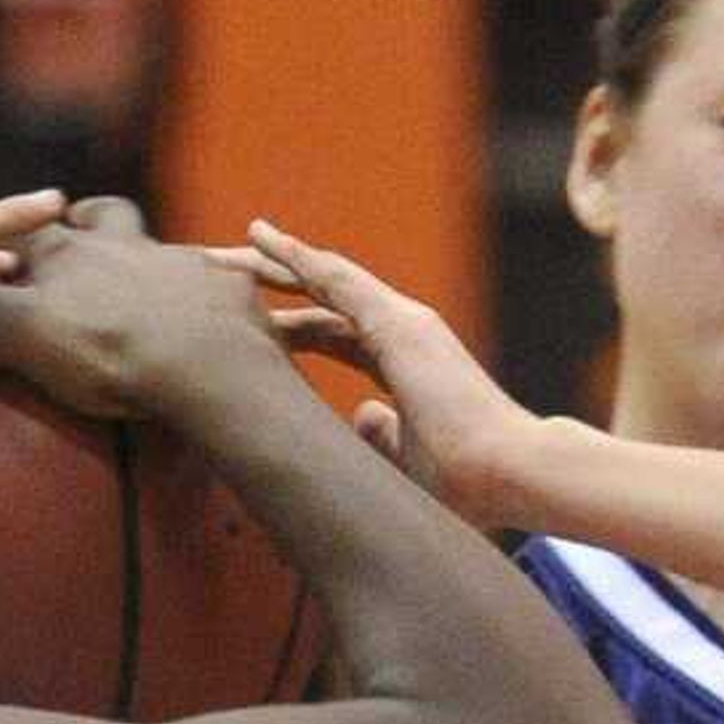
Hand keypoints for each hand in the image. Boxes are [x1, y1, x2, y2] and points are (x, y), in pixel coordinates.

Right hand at [0, 199, 286, 425]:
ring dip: (147, 258)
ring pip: (157, 244)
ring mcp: (177, 259)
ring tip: (146, 287)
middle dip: (85, 224)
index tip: (6, 254)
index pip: (27, 232)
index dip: (12, 241)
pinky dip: (205, 290)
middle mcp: (120, 241)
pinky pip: (214, 277)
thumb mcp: (18, 330)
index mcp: (65, 251)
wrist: (205, 365)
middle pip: (99, 217)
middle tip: (83, 242)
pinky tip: (207, 315)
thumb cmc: (102, 352)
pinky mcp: (225, 285)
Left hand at [220, 218, 544, 530]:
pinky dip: (296, 257)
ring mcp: (402, 322)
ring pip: (322, 277)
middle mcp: (401, 332)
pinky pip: (337, 279)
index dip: (286, 326)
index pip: (330, 333)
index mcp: (401, 363)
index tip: (245, 323)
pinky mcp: (400, 323)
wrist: (510, 474)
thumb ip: (380, 437)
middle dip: (266, 285)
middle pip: (319, 299)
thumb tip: (358, 419)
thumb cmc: (467, 483)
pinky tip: (259, 240)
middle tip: (213, 274)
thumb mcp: (405, 460)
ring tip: (216, 252)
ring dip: (268, 261)